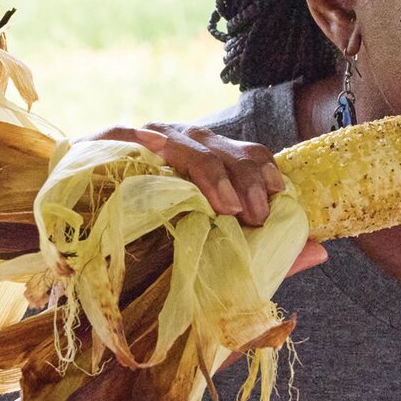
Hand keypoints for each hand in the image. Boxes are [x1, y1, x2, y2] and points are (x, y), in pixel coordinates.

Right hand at [83, 122, 327, 273]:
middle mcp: (178, 144)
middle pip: (220, 146)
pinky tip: (167, 167)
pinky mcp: (108, 144)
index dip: (264, 171)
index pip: (244, 153)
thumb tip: (323, 249)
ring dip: (212, 174)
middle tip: (254, 216)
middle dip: (244, 178)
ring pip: (188, 143)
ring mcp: (143, 141)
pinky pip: (138, 141)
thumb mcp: (217, 258)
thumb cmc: (152, 259)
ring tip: (226, 209)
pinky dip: (158, 153)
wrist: (77, 249)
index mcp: (204, 164)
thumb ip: (269, 254)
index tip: (278, 200)